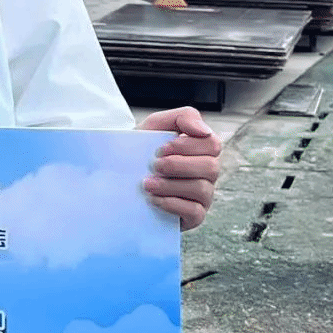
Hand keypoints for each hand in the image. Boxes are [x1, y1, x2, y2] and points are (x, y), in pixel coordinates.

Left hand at [138, 106, 221, 230]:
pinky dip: (172, 204)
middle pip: (210, 167)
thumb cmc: (142, 148)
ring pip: (202, 189)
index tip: (160, 148)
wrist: (119, 175)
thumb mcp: (157, 125)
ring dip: (170, 185)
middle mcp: (207, 172)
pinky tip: (154, 199)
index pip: (212, 144)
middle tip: (154, 166)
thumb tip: (204, 131)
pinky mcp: (194, 216)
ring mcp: (203, 195)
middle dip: (177, 165)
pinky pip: (195, 212)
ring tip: (147, 184)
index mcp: (202, 149)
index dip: (187, 146)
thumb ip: (183, 117)